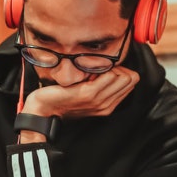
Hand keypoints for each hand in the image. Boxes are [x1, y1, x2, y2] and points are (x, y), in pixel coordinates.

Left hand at [24, 66, 139, 118]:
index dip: (122, 71)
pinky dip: (101, 69)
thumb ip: (101, 86)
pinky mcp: (88, 93)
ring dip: (110, 68)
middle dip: (119, 68)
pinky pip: (109, 75)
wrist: (44, 108)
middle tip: (99, 70)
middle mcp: (106, 105)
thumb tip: (110, 69)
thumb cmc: (63, 99)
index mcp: (107, 106)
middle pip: (131, 79)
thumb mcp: (86, 94)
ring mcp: (98, 100)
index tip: (105, 71)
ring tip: (92, 72)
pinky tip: (87, 72)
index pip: (131, 82)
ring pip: (123, 76)